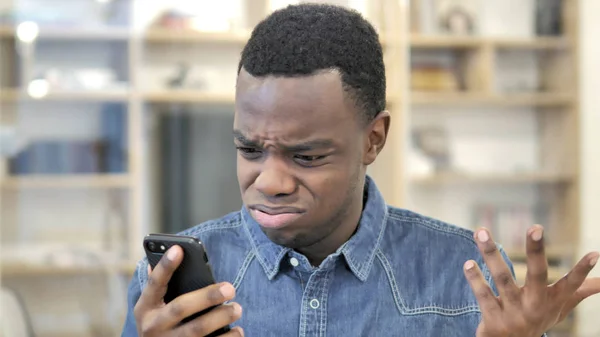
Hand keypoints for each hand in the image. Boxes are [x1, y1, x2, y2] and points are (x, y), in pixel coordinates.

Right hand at [133, 245, 243, 336]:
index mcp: (146, 309)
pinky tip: (238, 330)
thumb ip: (159, 286)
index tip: (179, 248)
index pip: (155, 283)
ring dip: (221, 318)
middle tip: (230, 288)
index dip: (165, 266)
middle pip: (181, 308)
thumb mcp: (152, 308)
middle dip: (207, 296)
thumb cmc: (160, 325)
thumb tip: (165, 254)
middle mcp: (154, 327)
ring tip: (237, 308)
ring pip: (197, 330)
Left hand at [464, 225, 599, 336]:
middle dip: (536, 250)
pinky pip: (483, 295)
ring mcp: (513, 312)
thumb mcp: (559, 308)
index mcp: (551, 300)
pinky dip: (475, 279)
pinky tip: (468, 263)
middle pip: (537, 274)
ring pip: (502, 279)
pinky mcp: (493, 318)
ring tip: (480, 232)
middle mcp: (534, 305)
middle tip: (535, 227)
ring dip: (491, 254)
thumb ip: (578, 291)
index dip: (583, 271)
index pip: (571, 284)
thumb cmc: (537, 319)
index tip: (594, 254)